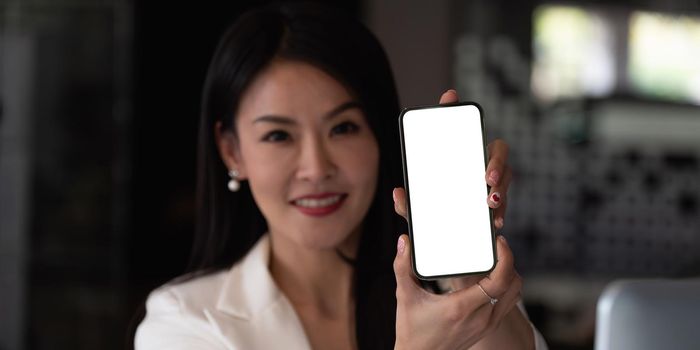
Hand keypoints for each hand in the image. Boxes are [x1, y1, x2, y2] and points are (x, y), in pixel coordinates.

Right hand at [392, 234, 521, 349]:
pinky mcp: (487, 328)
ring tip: (496, 260)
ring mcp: (486, 325)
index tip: (499, 242)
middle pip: (512, 284)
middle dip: (509, 260)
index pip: (499, 280)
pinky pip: (508, 304)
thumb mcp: (405, 296)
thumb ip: (402, 266)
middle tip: (497, 246)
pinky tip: (493, 278)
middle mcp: (479, 317)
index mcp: (461, 307)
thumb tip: (403, 241)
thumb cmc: (412, 329)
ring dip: (510, 274)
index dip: (505, 258)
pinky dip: (507, 288)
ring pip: (514, 294)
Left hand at [393, 89, 513, 291]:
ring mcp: (489, 189)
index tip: (449, 96)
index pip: (458, 133)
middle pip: (494, 151)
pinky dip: (500, 212)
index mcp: (456, 166)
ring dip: (501, 186)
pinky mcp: (497, 210)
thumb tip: (399, 194)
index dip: (453, 110)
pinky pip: (504, 204)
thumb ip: (409, 208)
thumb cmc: (435, 232)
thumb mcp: (419, 220)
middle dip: (494, 160)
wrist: (451, 263)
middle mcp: (476, 171)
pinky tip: (495, 222)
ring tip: (490, 201)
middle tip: (484, 177)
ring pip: (504, 177)